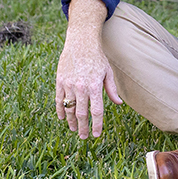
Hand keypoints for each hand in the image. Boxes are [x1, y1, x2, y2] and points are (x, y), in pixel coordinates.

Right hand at [54, 0, 122, 138]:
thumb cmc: (97, 57)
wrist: (81, 42)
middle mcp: (81, 87)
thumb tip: (118, 103)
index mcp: (95, 86)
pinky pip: (58, 100)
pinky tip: (63, 118)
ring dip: (71, 121)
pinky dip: (60, 111)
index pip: (96, 111)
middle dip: (83, 127)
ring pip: (69, 109)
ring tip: (74, 129)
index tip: (96, 135)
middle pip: (82, 114)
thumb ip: (112, 89)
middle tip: (84, 137)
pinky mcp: (60, 81)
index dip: (96, 125)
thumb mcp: (108, 72)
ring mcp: (69, 84)